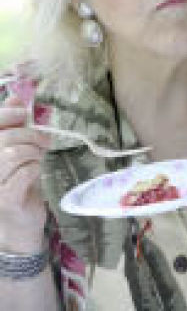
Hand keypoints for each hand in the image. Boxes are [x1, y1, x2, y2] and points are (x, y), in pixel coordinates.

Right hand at [0, 96, 50, 253]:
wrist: (18, 227)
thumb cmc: (16, 186)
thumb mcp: (16, 152)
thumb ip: (13, 127)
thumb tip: (16, 97)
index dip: (6, 113)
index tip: (23, 113)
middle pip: (5, 139)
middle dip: (29, 135)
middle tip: (44, 141)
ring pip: (12, 153)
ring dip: (32, 151)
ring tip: (38, 157)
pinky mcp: (5, 199)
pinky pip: (25, 171)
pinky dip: (35, 167)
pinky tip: (35, 172)